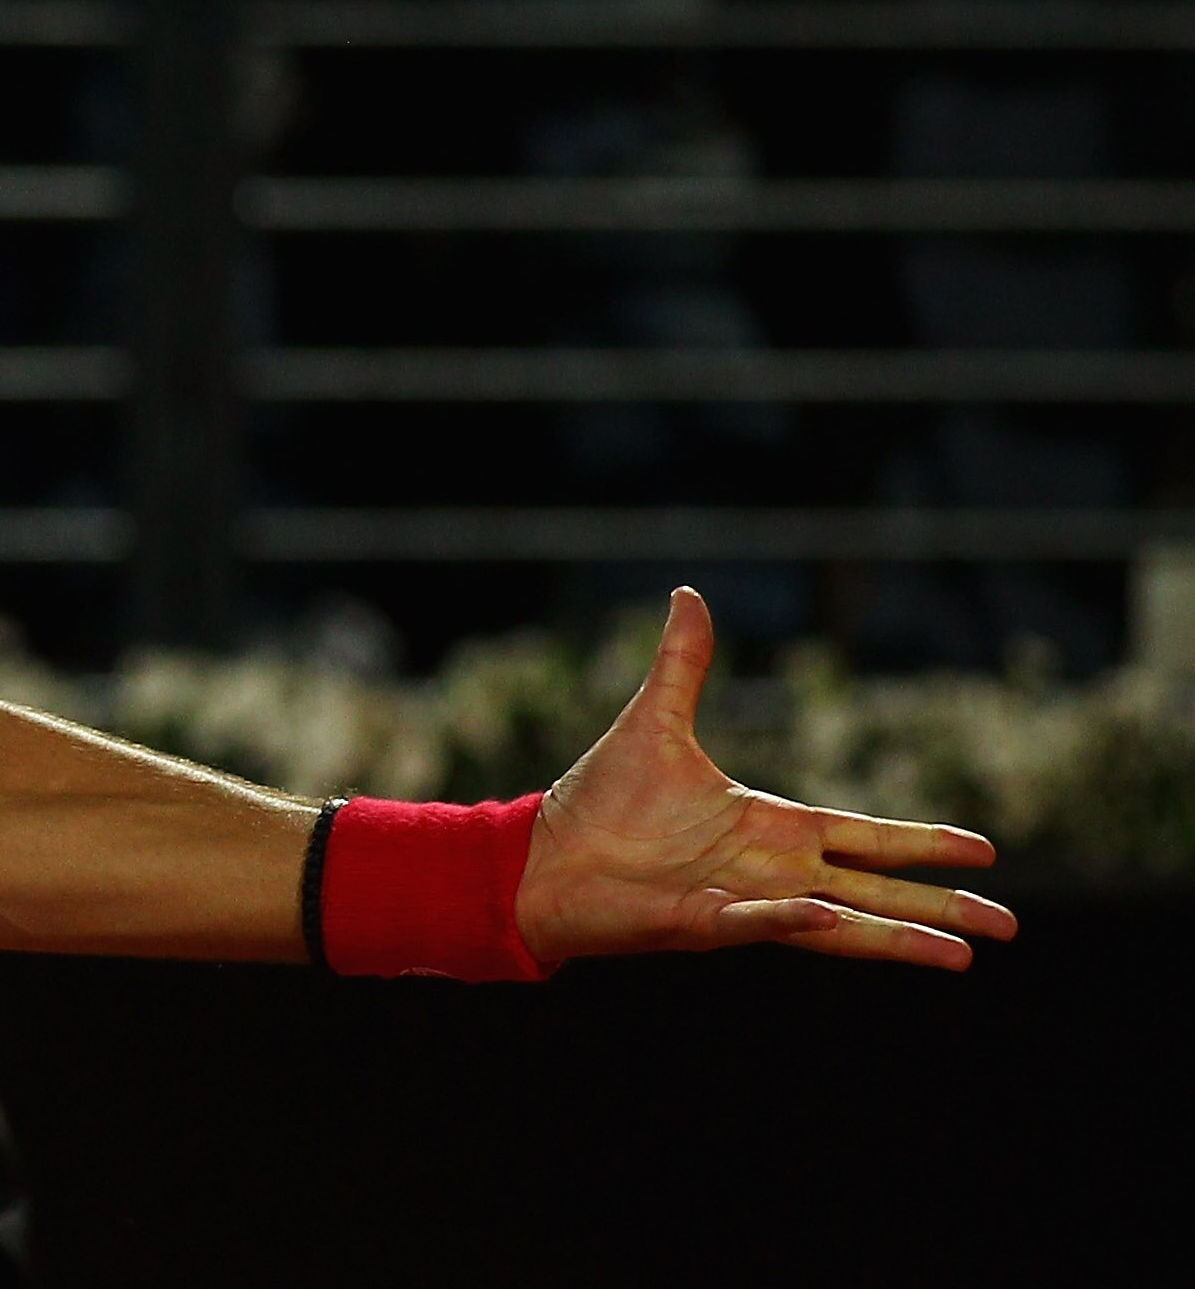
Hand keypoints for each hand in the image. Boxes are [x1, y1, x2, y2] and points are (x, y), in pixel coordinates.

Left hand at [516, 587, 1017, 971]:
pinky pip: (759, 923)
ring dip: (898, 936)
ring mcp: (743, 902)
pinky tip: (831, 916)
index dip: (922, 843)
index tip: (984, 851)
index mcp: (771, 826)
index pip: (864, 835)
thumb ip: (683, 664)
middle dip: (940, 908)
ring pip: (840, 923)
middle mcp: (770, 870)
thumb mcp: (655, 722)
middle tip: (1009, 926)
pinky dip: (793, 920)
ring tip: (963, 955)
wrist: (541, 854)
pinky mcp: (705, 924)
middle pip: (874, 889)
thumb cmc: (600, 800)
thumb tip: (688, 595)